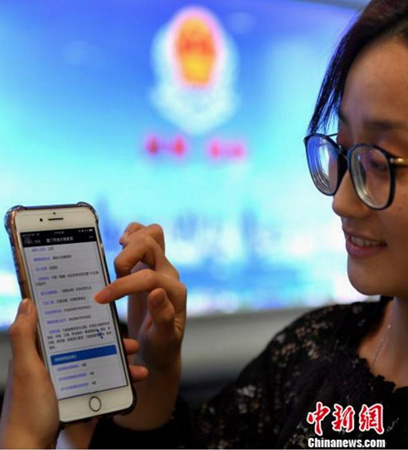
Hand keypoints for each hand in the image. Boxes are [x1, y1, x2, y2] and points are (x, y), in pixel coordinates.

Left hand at [0, 299, 148, 448]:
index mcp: (40, 353)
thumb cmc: (27, 412)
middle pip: (87, 345)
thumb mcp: (26, 370)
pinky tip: (131, 384)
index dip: (84, 318)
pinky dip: (116, 383)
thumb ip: (24, 336)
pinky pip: (98, 384)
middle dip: (112, 343)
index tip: (103, 310)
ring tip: (137, 366)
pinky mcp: (73, 396)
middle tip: (131, 344)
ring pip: (97, 364)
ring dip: (119, 364)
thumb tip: (28, 303)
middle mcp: (53, 364)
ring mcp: (64, 381)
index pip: (65, 328)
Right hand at [94, 223, 186, 428]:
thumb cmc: (161, 346)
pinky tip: (121, 244)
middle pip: (151, 244)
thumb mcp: (163, 339)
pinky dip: (133, 233)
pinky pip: (146, 236)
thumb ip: (163, 317)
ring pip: (152, 234)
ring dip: (132, 241)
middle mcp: (169, 274)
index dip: (121, 286)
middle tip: (114, 277)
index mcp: (174, 292)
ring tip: (118, 258)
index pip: (148, 278)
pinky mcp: (148, 264)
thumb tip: (157, 292)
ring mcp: (159, 266)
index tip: (100, 300)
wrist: (160, 347)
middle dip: (125, 258)